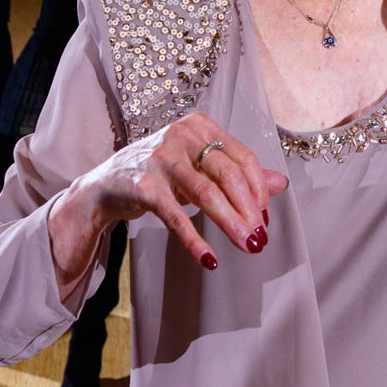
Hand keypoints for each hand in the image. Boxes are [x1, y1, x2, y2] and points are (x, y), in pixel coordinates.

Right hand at [67, 112, 285, 269]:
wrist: (105, 186)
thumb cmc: (159, 173)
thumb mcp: (199, 167)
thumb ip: (238, 173)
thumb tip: (281, 184)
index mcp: (199, 126)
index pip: (243, 157)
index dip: (259, 190)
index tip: (265, 217)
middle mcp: (181, 136)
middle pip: (229, 174)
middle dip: (250, 210)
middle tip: (259, 237)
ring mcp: (160, 159)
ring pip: (207, 194)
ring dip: (231, 224)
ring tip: (247, 245)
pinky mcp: (144, 186)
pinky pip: (176, 217)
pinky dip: (195, 240)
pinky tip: (210, 259)